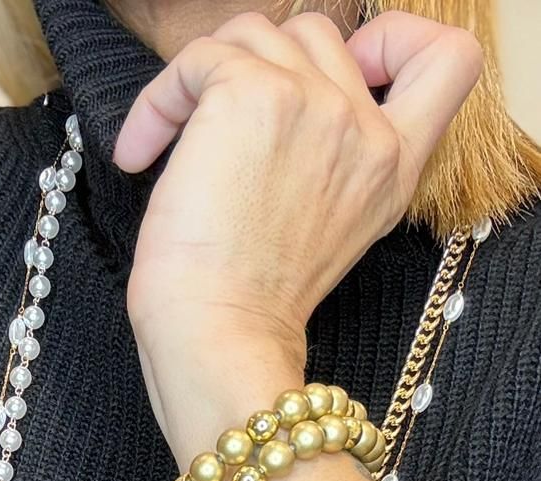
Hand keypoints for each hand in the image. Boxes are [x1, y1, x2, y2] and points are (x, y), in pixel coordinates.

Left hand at [112, 9, 482, 446]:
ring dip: (200, 84)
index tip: (344, 75)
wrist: (220, 337)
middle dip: (260, 68)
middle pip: (320, 32)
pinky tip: (140, 154)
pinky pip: (195, 59)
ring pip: (253, 33)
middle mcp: (365, 129)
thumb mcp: (331, 232)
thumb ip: (337, 163)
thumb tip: (287, 105)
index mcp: (393, 168)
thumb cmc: (251, 305)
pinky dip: (157, 102)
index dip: (395, 42)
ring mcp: (314, 104)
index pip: (450, 60)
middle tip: (220, 130)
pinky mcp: (251, 93)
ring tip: (171, 147)